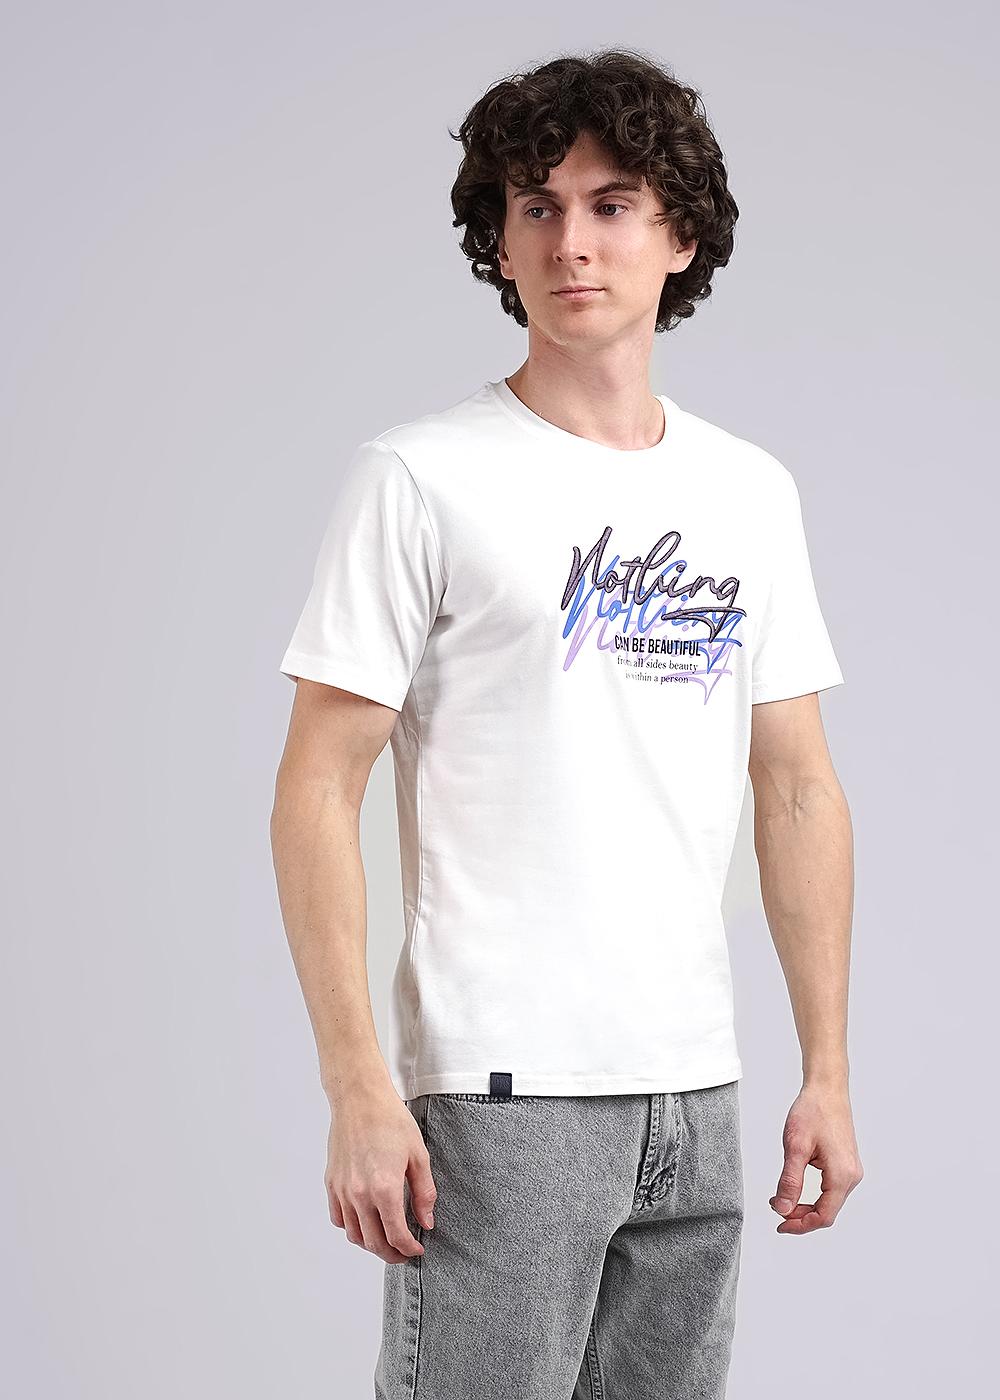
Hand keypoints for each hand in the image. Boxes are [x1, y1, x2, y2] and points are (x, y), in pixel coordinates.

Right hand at [325, 1088, 436, 1263]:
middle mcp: (360, 1195)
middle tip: (404, 1253)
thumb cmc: (390, 1121)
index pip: (396, 1236)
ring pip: (355, 1235)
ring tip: (386, 1240)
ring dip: (371, 1244)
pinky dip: (352, 1227)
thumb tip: (426, 1221)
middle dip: (391, 1254)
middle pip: (374, 1242)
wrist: (360, 1099)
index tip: (417, 1249)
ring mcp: (343, 1190)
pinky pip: (338, 1218)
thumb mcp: (418, 1155)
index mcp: (385, 1189)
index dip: (409, 1249)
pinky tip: (365, 1221)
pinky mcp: (332, 1183)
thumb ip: (424, 1193)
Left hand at [770, 1082, 862, 1233]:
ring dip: (806, 1207)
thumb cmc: (813, 1111)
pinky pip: (831, 1190)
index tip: (780, 1224)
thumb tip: (784, 1209)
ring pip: (829, 1202)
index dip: (800, 1225)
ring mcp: (851, 1170)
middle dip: (801, 1216)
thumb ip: (790, 1181)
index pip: (824, 1216)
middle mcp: (852, 1176)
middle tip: (776, 1210)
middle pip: (827, 1212)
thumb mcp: (795, 1147)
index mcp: (842, 1175)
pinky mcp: (846, 1164)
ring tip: (782, 1200)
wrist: (826, 1089)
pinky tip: (796, 1189)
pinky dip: (813, 1195)